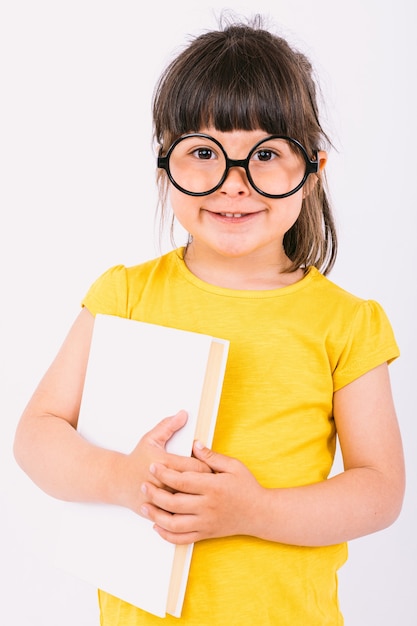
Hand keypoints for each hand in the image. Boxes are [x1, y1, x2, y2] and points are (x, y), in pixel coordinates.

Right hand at [115, 411, 211, 515]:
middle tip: (213, 483)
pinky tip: (192, 508)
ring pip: (188, 504)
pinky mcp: (156, 513)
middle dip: (206, 485)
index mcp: (164, 463)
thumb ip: (168, 426)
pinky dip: (186, 513)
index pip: (196, 467)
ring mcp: (159, 500)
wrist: (117, 481)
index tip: (213, 468)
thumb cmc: (137, 459)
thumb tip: (183, 414)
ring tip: (204, 496)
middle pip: (195, 486)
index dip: (208, 468)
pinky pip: (177, 516)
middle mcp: (162, 482)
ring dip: (198, 500)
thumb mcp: (151, 439)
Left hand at [140, 441, 263, 543]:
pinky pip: (182, 539)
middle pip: (174, 502)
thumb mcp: (233, 466)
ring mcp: (206, 522)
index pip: (182, 481)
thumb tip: (194, 445)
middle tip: (143, 485)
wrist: (260, 514)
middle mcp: (207, 506)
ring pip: (174, 524)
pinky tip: (157, 526)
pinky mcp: (206, 534)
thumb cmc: (247, 487)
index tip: (153, 466)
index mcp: (213, 487)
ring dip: (156, 516)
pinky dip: (166, 535)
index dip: (164, 473)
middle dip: (154, 493)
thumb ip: (212, 456)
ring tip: (145, 506)